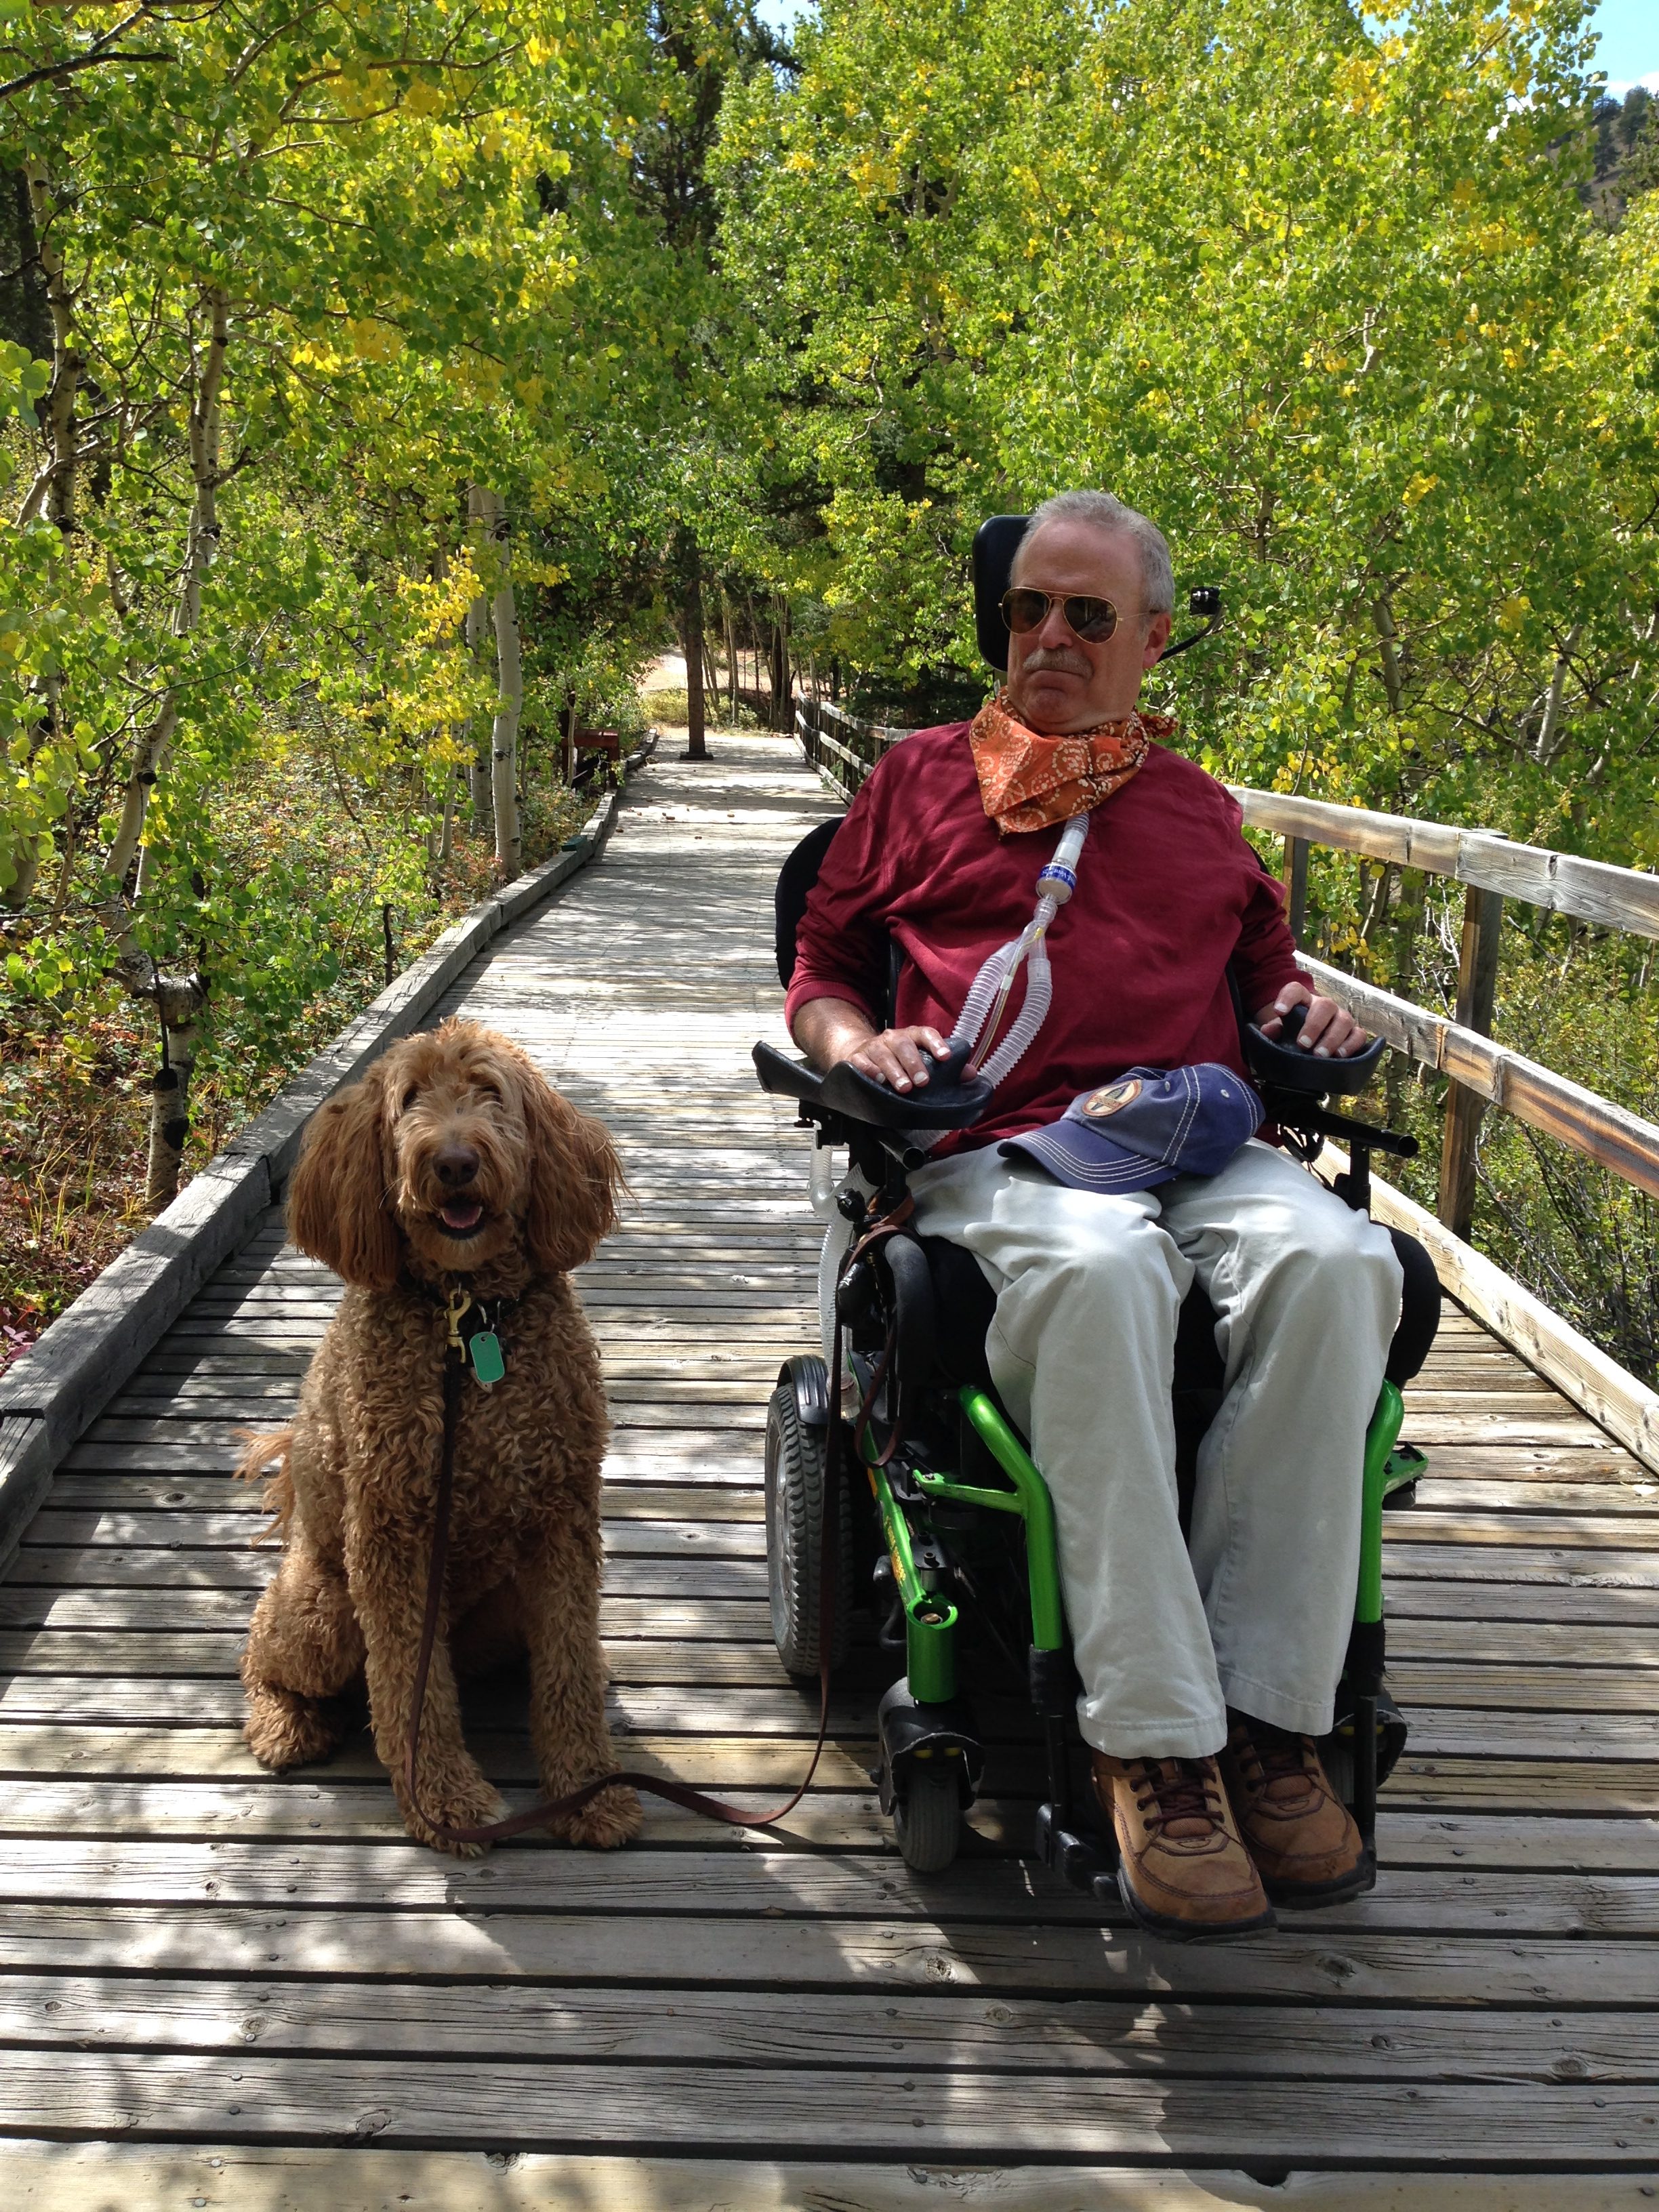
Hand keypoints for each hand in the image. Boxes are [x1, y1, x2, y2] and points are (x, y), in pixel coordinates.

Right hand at [846, 1024, 952, 1093]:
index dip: (936, 1043)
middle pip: (903, 1045)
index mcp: (912, 1036)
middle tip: (923, 1082)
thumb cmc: (898, 1061)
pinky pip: (860, 1062)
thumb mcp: (922, 1060)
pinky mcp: (856, 1057)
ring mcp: (873, 1047)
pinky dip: (869, 1071)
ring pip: (883, 1054)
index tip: (945, 1057)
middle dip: (914, 1063)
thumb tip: (972, 1074)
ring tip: (904, 1088)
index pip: (925, 1033)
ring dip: (894, 1071)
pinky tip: (877, 1081)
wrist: (860, 1055)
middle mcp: (893, 1038)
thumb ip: (947, 1069)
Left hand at [1254, 982, 1370, 1059]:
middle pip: (1325, 1006)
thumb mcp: (1282, 1030)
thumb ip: (1275, 1029)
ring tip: (1320, 1055)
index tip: (1279, 1011)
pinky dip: (1351, 1045)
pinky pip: (1359, 1035)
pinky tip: (1340, 1056)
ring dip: (1332, 1039)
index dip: (1287, 997)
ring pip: (1343, 1021)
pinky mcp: (1355, 1032)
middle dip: (1314, 1026)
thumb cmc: (1295, 1033)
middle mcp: (1326, 1006)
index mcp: (1304, 1000)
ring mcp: (1342, 1018)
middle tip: (1303, 1044)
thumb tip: (1268, 1031)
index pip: (1295, 990)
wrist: (1314, 1040)